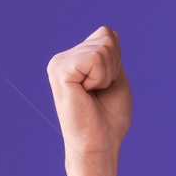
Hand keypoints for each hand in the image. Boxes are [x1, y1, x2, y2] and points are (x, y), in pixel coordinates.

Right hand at [46, 25, 131, 163]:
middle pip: (106, 38)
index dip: (117, 60)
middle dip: (114, 67)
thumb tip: (108, 32)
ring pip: (103, 48)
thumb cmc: (109, 117)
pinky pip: (95, 59)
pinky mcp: (60, 71)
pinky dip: (101, 78)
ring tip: (94, 94)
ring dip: (108, 75)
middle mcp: (61, 59)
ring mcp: (58, 64)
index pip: (107, 35)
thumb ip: (111, 54)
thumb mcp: (115, 77)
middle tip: (100, 92)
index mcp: (73, 59)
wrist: (100, 144)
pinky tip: (87, 93)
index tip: (106, 85)